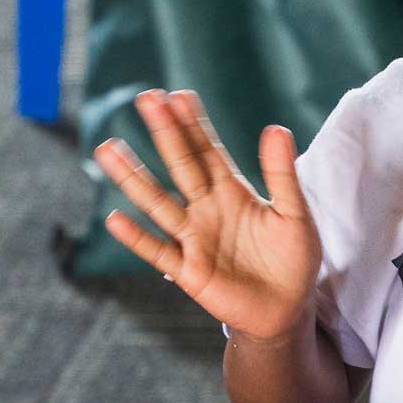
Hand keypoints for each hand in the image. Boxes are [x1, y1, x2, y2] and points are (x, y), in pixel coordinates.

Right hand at [95, 90, 321, 342]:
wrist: (287, 308)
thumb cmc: (293, 258)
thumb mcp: (295, 213)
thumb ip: (282, 174)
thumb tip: (276, 128)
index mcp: (232, 191)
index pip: (208, 149)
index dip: (193, 123)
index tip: (176, 94)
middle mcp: (207, 208)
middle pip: (181, 164)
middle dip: (165, 132)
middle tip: (146, 97)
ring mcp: (194, 238)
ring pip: (158, 203)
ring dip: (133, 177)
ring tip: (107, 149)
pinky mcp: (188, 271)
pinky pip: (159, 251)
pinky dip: (137, 238)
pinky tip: (115, 219)